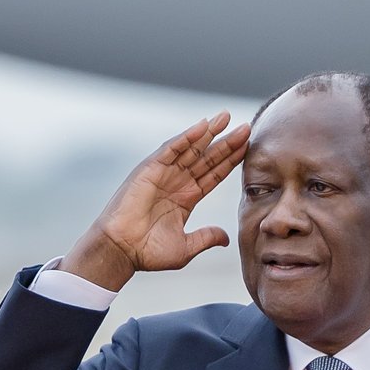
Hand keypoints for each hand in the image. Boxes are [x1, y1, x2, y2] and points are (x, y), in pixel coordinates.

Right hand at [62, 112, 249, 289]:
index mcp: (186, 198)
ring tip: (226, 117)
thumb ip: (206, 238)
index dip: (231, 161)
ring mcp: (163, 174)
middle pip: (207, 157)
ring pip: (191, 149)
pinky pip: (171, 149)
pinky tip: (202, 126)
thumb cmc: (147, 252)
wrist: (121, 251)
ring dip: (208, 133)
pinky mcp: (149, 170)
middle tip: (246, 126)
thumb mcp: (185, 248)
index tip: (248, 147)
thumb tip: (227, 238)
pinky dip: (186, 137)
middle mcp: (176, 183)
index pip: (214, 174)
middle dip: (226, 142)